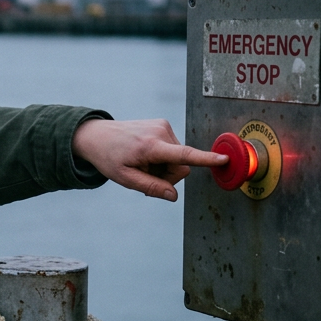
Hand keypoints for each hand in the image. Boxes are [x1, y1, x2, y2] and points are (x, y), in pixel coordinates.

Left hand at [72, 118, 226, 200]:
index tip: (223, 159)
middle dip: (167, 176)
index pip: (183, 155)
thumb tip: (173, 196)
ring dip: (163, 166)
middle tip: (144, 176)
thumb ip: (151, 187)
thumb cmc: (109, 158)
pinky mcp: (163, 124)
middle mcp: (160, 132)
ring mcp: (162, 126)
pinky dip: (162, 157)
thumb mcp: (125, 178)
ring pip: (178, 158)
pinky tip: (145, 156)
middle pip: (181, 166)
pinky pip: (173, 148)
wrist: (97, 136)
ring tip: (142, 163)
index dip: (205, 159)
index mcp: (150, 146)